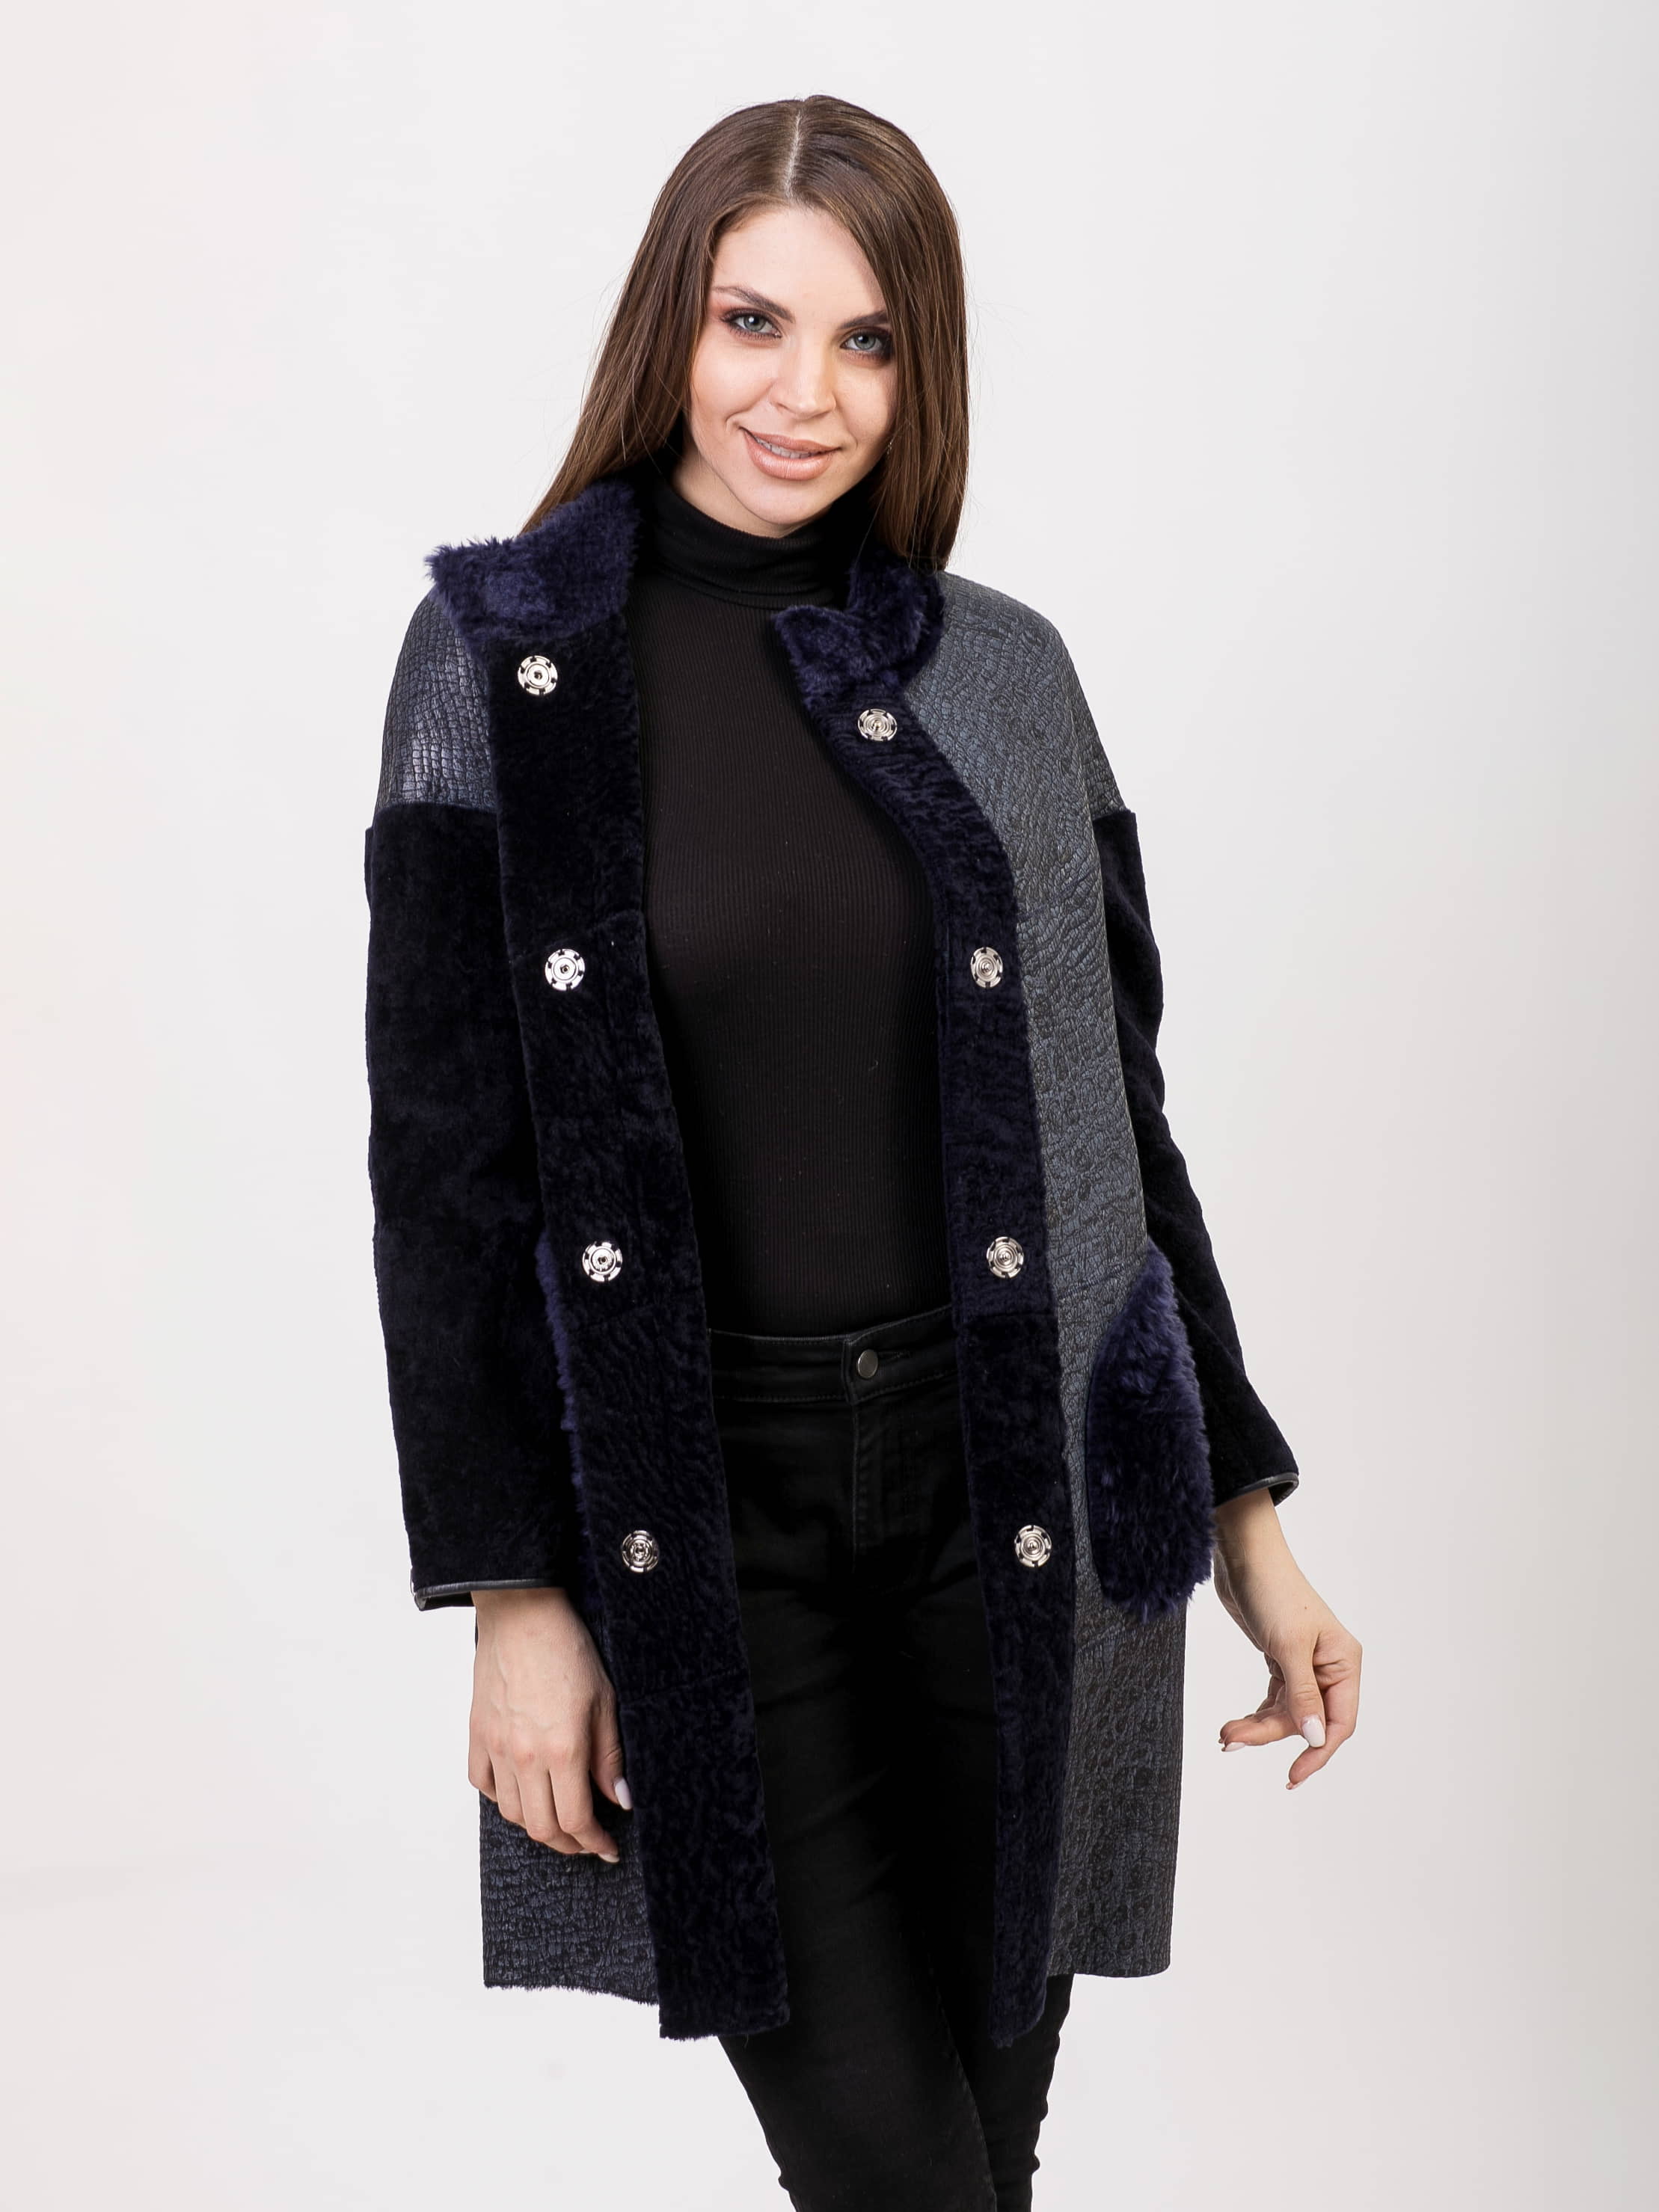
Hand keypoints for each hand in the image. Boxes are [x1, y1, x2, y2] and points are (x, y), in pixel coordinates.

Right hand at [468, 1587, 630, 1858]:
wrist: (522, 1614)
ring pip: (512, 1813)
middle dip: (569, 1843)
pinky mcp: (477, 1734)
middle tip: (587, 1840)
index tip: (607, 1849)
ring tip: (558, 1818)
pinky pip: (483, 1784)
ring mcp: (496, 1747)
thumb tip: (621, 1800)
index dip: (594, 1843)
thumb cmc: (568, 1650)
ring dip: (537, 1825)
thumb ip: (610, 1758)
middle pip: (542, 1827)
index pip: (576, 1820)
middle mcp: (524, 1757)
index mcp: (563, 1750)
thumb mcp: (605, 1702)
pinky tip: (523, 1790)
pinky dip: (503, 1797)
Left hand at [1210, 1488, 1361, 1789]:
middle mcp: (1329, 1667)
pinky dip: (1256, 1714)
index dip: (1319, 1752)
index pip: (1340, 1722)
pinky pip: (1275, 1701)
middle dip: (1270, 1733)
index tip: (1293, 1775)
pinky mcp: (1280, 1661)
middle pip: (1307, 1721)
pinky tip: (1237, 1724)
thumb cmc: (1273, 1591)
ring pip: (1287, 1714)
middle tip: (1231, 1739)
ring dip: (1257, 1726)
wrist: (1243, 1558)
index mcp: (1344, 1662)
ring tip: (1225, 1733)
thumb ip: (1302, 1694)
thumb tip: (1316, 1738)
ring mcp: (1304, 1665)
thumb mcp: (1288, 1646)